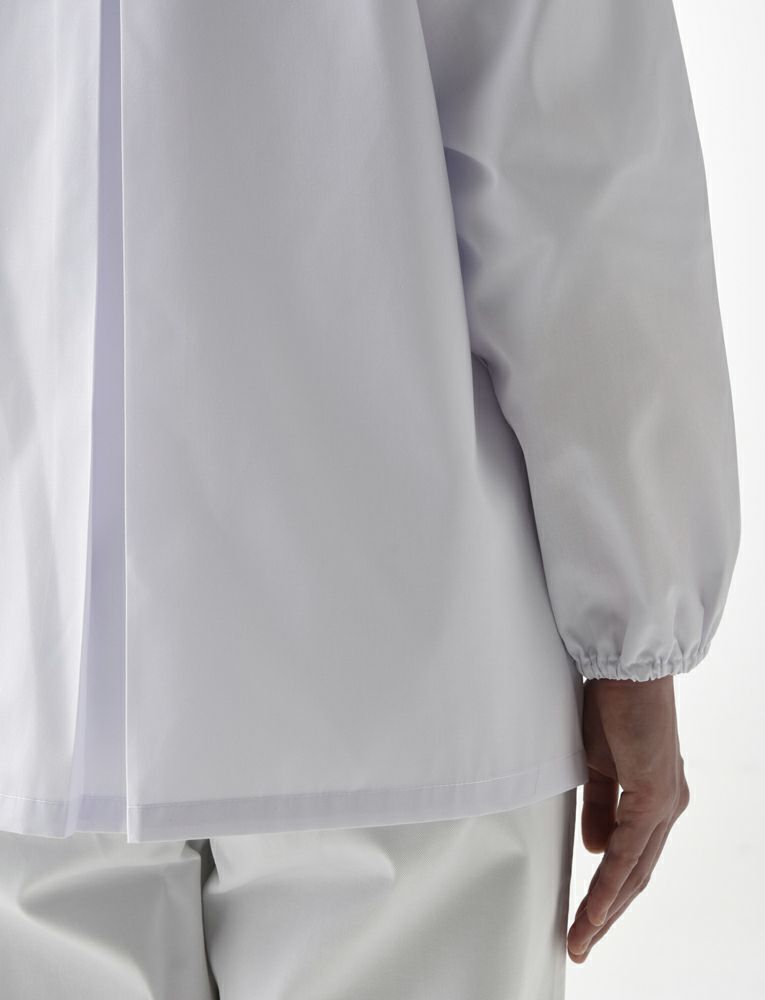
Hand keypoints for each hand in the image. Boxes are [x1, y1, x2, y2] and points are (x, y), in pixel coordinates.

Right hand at [567, 674, 689, 961]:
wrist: (626, 667)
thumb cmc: (610, 702)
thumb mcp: (595, 762)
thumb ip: (599, 807)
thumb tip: (594, 848)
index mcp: (652, 795)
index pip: (628, 855)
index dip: (607, 890)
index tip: (584, 917)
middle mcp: (666, 805)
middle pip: (636, 874)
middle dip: (606, 913)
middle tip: (580, 942)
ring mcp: (665, 803)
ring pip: (635, 871)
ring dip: (606, 909)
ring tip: (581, 938)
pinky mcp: (656, 797)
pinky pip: (628, 852)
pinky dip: (610, 883)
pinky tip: (595, 908)